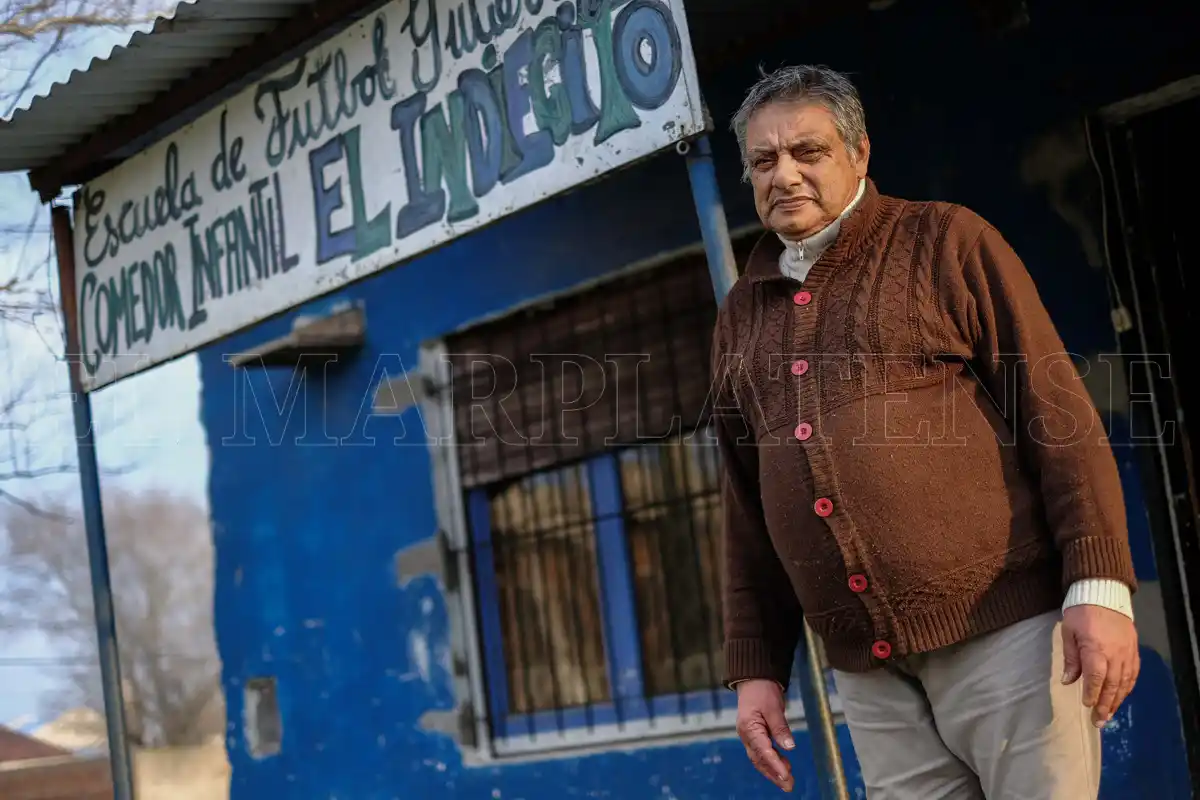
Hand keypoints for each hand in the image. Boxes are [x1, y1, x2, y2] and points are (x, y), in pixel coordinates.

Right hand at [735, 679, 794, 791]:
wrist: (753, 678)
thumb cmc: (762, 690)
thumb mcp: (773, 707)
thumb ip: (780, 728)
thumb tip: (789, 747)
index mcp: (749, 727)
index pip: (763, 751)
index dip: (775, 765)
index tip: (786, 776)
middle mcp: (746, 735)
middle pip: (760, 760)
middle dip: (774, 774)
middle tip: (789, 785)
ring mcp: (749, 735)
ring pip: (760, 758)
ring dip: (773, 771)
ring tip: (787, 781)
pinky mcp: (754, 734)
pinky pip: (762, 752)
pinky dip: (772, 761)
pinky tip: (783, 766)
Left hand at [1061, 604, 1139, 726]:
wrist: (1103, 593)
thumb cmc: (1080, 612)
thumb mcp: (1068, 632)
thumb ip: (1071, 658)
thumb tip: (1068, 681)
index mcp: (1096, 648)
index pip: (1096, 677)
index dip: (1092, 693)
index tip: (1087, 705)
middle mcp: (1115, 653)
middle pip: (1112, 684)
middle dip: (1105, 705)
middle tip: (1099, 721)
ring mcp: (1127, 652)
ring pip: (1124, 682)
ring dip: (1117, 700)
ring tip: (1109, 715)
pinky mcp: (1133, 650)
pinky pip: (1133, 673)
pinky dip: (1127, 687)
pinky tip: (1121, 696)